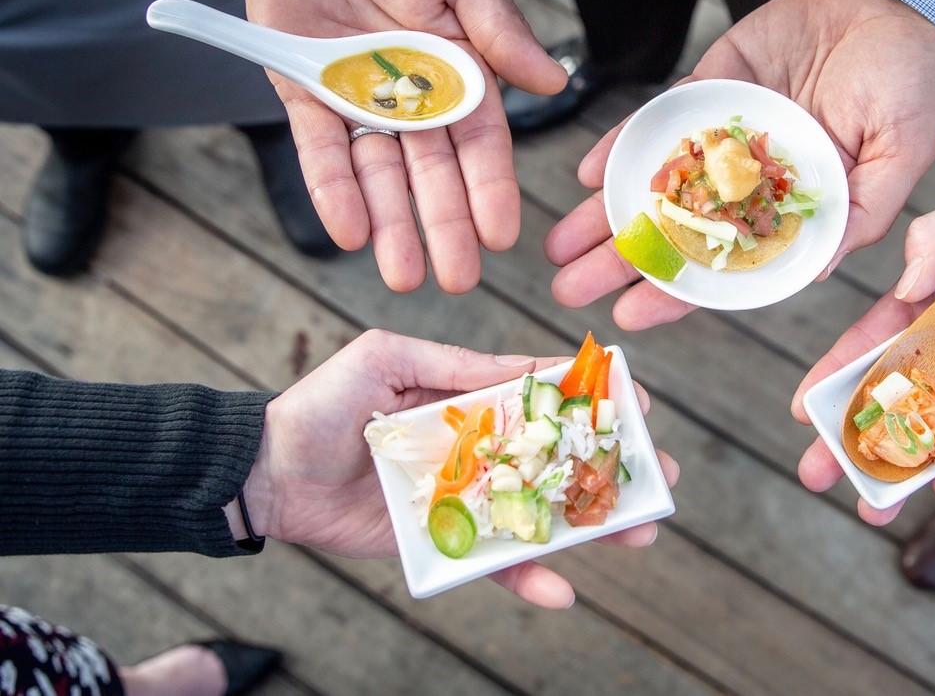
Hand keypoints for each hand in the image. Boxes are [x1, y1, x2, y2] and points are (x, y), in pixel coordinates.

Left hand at [238, 330, 679, 609]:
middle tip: (658, 476)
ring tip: (638, 536)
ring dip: (589, 525)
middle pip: (554, 457)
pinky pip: (493, 560)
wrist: (264, 473)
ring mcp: (463, 495)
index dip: (590, 399)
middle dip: (607, 466)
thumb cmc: (323, 403)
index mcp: (466, 395)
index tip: (637, 402)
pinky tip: (562, 589)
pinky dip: (527, 577)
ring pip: (537, 511)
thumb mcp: (387, 357)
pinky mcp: (443, 541)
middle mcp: (474, 445)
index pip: (541, 395)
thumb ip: (456, 364)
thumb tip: (527, 368)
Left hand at [245, 0, 565, 292]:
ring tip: (403, 276)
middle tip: (455, 280)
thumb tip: (552, 83)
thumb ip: (497, 28)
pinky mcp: (306, 94)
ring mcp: (359, 99)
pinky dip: (332, 191)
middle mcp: (414, 95)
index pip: (480, 142)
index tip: (501, 237)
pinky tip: (348, 233)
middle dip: (443, 225)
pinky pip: (320, 152)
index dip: (489, 190)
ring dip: (391, 225)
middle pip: (431, 172)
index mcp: (460, 68)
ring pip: (378, 175)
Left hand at [544, 0, 934, 328]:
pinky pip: (661, 121)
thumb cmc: (912, 85)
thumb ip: (859, 213)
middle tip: (568, 290)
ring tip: (558, 244)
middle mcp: (751, 181)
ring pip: (658, 183)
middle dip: (622, 260)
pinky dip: (625, 144)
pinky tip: (588, 173)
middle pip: (677, 231)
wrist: (895, 2)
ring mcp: (727, 136)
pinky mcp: (712, 87)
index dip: (680, 291)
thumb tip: (811, 269)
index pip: (727, 265)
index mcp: (792, 210)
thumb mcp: (902, 157)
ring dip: (608, 212)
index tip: (630, 313)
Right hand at [791, 185, 934, 523]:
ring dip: (901, 467)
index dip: (833, 376)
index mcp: (927, 302)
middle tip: (816, 475)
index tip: (801, 410)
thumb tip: (907, 289)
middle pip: (887, 399)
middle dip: (849, 438)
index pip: (869, 344)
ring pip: (933, 429)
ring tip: (870, 507)